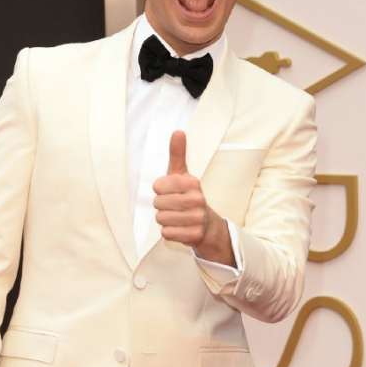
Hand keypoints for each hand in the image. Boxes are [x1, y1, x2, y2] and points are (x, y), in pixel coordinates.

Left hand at [152, 130, 211, 247]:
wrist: (208, 226)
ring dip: (165, 220)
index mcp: (192, 182)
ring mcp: (197, 218)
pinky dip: (169, 232)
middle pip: (158, 203)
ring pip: (161, 218)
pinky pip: (166, 233)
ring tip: (176, 217)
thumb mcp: (183, 175)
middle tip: (173, 206)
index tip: (169, 191)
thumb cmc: (189, 197)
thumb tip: (178, 131)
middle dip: (161, 206)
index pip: (158, 186)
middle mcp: (197, 199)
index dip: (159, 190)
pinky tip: (179, 228)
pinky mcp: (194, 235)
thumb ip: (177, 154)